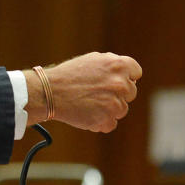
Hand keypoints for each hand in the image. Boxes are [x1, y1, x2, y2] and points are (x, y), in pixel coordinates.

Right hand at [24, 52, 141, 131]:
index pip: (135, 73)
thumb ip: (112, 66)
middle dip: (116, 94)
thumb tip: (127, 74)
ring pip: (121, 110)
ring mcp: (115, 103)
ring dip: (108, 109)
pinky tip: (86, 115)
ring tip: (88, 105)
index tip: (115, 82)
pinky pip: (110, 124)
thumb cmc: (67, 75)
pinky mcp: (106, 120)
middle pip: (130, 93)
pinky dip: (100, 122)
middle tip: (96, 94)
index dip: (125, 77)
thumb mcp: (92, 60)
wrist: (49, 92)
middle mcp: (121, 84)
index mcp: (119, 65)